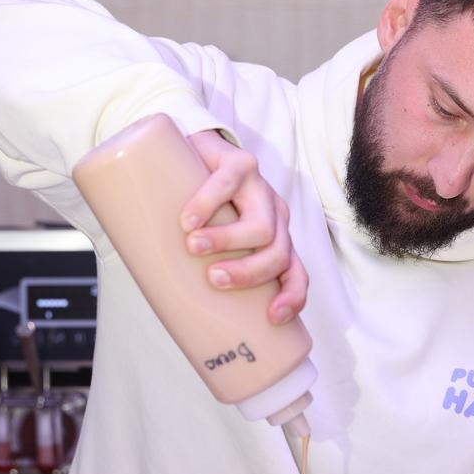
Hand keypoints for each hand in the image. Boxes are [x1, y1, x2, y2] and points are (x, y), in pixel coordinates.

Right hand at [183, 130, 307, 323]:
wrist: (192, 156)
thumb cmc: (200, 213)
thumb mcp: (211, 246)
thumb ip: (203, 272)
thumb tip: (176, 315)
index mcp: (274, 242)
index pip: (297, 275)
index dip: (293, 298)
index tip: (272, 317)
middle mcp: (274, 217)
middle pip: (278, 255)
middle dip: (248, 272)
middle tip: (214, 278)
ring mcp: (260, 189)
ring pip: (261, 226)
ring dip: (227, 240)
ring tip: (193, 246)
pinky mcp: (239, 163)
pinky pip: (229, 184)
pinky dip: (207, 204)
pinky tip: (188, 219)